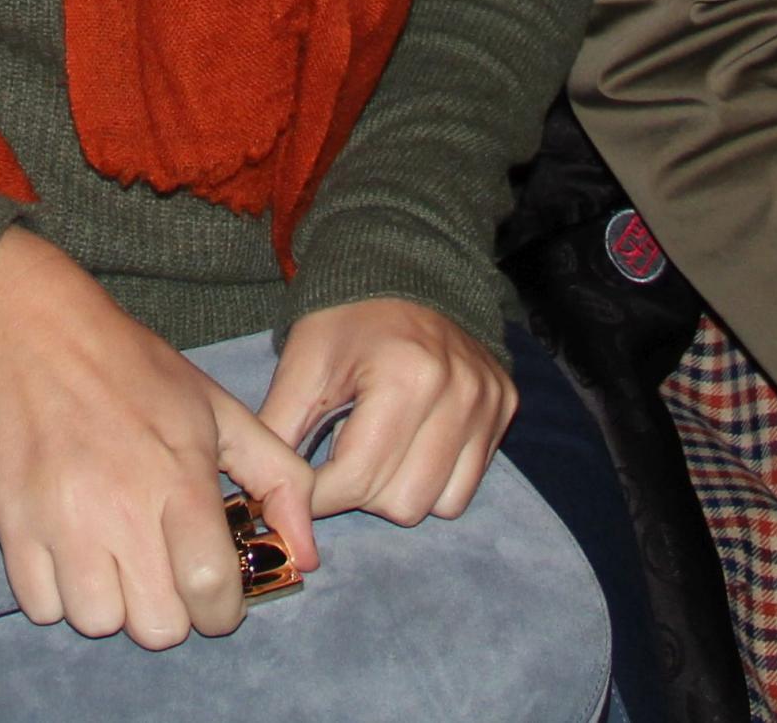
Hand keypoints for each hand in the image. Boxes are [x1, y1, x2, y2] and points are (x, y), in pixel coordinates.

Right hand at [0, 227, 320, 647]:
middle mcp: (120, 509)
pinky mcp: (13, 527)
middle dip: (172, 609)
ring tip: (115, 558)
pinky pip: (42, 609)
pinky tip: (73, 553)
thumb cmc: (137, 374)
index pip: (210, 590)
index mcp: (179, 478)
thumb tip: (306, 557)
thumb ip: (280, 481)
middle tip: (164, 571)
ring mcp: (61, 522)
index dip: (222, 610)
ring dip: (113, 604)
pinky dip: (60, 595)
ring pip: (98, 623)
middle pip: (158, 626)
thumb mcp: (222, 412)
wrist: (39, 336)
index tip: (216, 596)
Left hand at [260, 298, 518, 525]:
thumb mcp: (302, 365)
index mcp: (405, 375)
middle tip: (344, 455)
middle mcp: (459, 391)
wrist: (403, 270)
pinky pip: (467, 486)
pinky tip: (412, 444)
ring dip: (400, 491)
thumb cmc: (345, 319)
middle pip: (402, 503)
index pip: (358, 478)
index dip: (320, 495)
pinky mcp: (505, 407)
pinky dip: (436, 481)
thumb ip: (280, 432)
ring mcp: (489, 401)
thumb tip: (271, 498)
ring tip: (379, 448)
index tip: (302, 488)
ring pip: (441, 505)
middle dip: (362, 492)